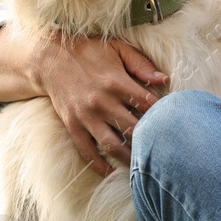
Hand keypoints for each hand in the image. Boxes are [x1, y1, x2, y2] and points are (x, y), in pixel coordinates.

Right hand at [36, 34, 168, 175]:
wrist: (48, 57)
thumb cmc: (87, 50)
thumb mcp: (116, 48)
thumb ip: (141, 64)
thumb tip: (165, 79)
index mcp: (116, 82)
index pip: (147, 104)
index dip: (162, 114)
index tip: (173, 122)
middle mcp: (102, 102)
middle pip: (133, 129)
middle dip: (150, 140)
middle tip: (164, 150)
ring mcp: (86, 116)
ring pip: (112, 145)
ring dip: (128, 159)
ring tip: (142, 168)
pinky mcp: (72, 125)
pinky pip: (86, 150)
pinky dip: (99, 165)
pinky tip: (110, 173)